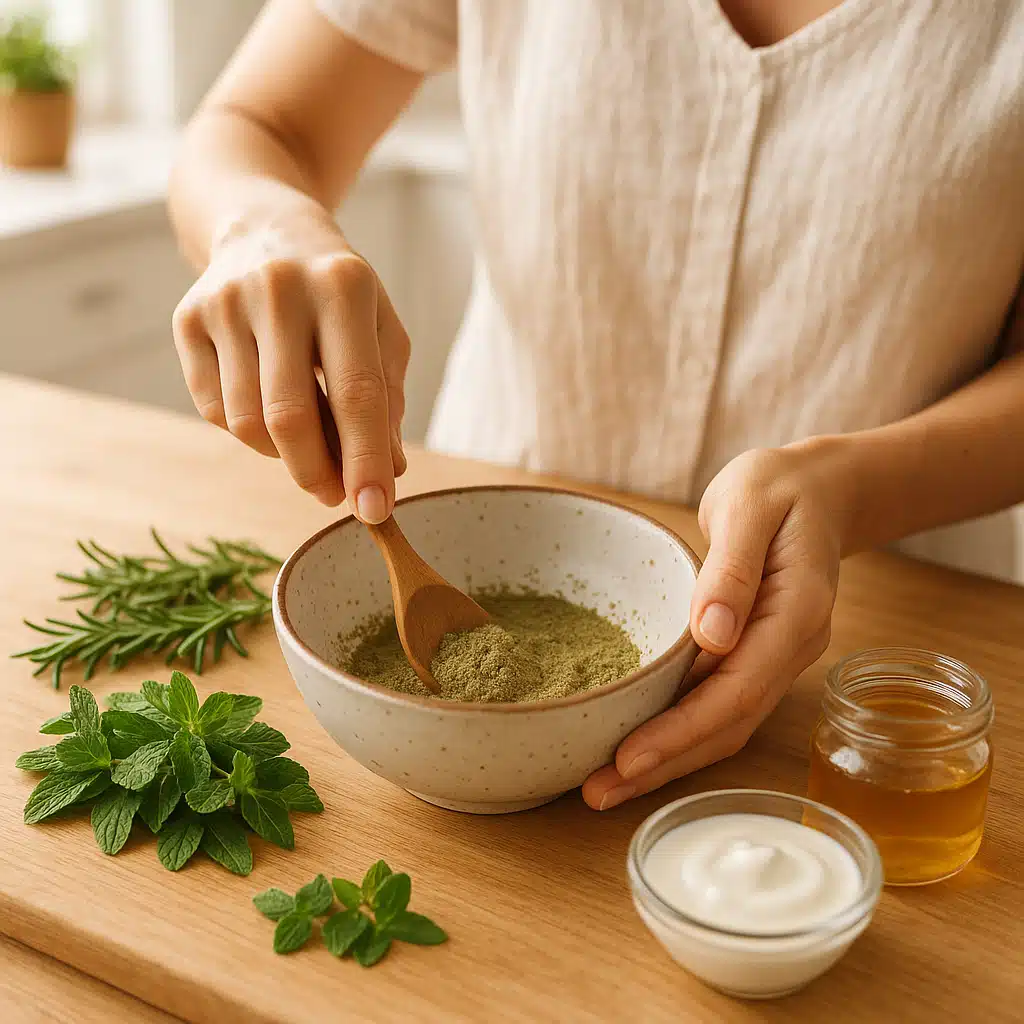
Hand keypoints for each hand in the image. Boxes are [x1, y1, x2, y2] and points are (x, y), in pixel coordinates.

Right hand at [172, 210, 408, 518]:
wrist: (264, 226)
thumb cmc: (338, 293)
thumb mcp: (381, 331)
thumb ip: (388, 402)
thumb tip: (388, 474)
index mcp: (343, 286)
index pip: (356, 393)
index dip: (366, 461)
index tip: (377, 511)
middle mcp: (279, 288)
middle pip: (291, 416)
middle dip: (318, 473)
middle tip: (336, 496)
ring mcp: (225, 302)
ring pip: (248, 422)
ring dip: (284, 455)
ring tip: (309, 443)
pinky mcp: (187, 319)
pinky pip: (215, 411)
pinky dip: (249, 431)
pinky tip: (270, 408)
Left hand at [582, 444, 843, 809]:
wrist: (818, 489)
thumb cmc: (780, 487)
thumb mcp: (751, 504)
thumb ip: (733, 569)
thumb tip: (710, 635)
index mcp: (797, 613)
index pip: (738, 689)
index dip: (682, 731)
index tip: (627, 758)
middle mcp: (791, 648)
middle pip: (729, 724)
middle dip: (664, 763)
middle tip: (597, 793)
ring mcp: (775, 656)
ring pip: (723, 724)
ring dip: (667, 758)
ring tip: (605, 784)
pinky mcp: (753, 654)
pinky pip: (716, 702)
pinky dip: (677, 729)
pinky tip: (636, 741)